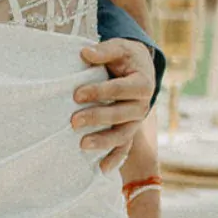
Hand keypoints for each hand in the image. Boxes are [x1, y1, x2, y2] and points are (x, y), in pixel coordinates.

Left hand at [72, 38, 154, 174]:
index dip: (99, 92)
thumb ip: (104, 51)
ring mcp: (136, 121)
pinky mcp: (129, 130)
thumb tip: (86, 53)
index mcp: (142, 84)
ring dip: (104, 142)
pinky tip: (102, 169)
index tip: (76, 94)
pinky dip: (115, 159)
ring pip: (123, 135)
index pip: (119, 89)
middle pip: (120, 114)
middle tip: (73, 121)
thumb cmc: (125, 58)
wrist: (140, 68)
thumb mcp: (119, 48)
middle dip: (97, 118)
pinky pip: (124, 148)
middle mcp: (143, 105)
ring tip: (82, 145)